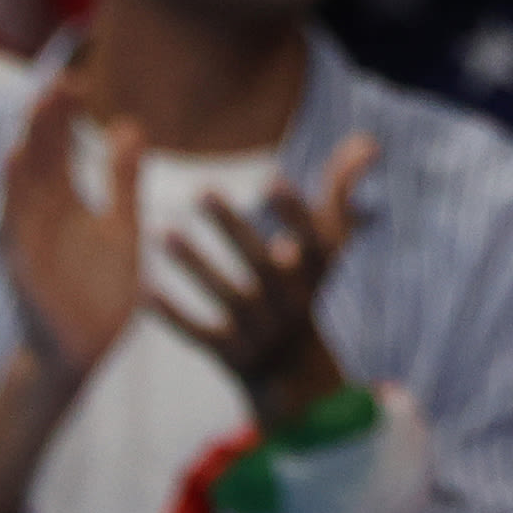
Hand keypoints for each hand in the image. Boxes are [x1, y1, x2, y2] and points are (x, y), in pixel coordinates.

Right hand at [1, 78, 142, 385]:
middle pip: (42, 161)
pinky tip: (16, 162)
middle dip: (48, 124)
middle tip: (58, 81)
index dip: (64, 118)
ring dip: (31, 148)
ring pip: (26, 187)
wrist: (85, 351)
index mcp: (65, 206)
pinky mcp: (27, 269)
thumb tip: (129, 125)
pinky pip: (16, 227)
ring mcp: (31, 243)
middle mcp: (44, 219)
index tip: (74, 79)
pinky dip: (14, 194)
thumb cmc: (100, 289)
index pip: (61, 152)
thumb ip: (123, 178)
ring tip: (37, 109)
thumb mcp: (121, 223)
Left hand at [149, 133, 377, 431]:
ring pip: (226, 296)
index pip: (312, 239)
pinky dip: (174, 315)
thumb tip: (366, 140)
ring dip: (196, 265)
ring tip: (164, 232)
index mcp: (316, 271)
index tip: (272, 180)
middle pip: (262, 263)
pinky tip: (146, 290)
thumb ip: (342, 189)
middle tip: (202, 189)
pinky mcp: (231, 356)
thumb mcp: (329, 242)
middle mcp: (291, 302)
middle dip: (233, 227)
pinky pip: (200, 334)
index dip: (294, 212)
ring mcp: (261, 331)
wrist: (295, 371)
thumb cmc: (307, 284)